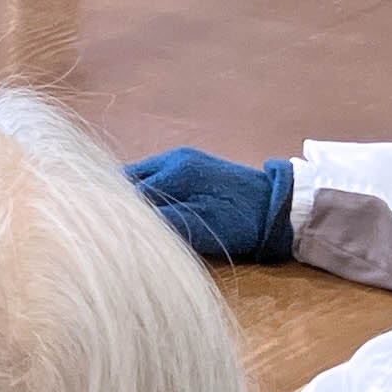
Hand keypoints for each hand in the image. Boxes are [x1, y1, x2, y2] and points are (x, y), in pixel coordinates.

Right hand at [126, 146, 296, 263]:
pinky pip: (155, 177)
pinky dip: (146, 194)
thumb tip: (130, 226)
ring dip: (133, 199)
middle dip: (120, 203)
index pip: (131, 191)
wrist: (279, 206)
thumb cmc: (241, 220)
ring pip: (141, 177)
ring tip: (129, 224)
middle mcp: (173, 158)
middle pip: (130, 179)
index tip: (111, 234)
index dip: (119, 213)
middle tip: (115, 229)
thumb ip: (164, 222)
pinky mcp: (190, 165)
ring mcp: (181, 159)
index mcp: (175, 170)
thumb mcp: (202, 226)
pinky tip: (148, 213)